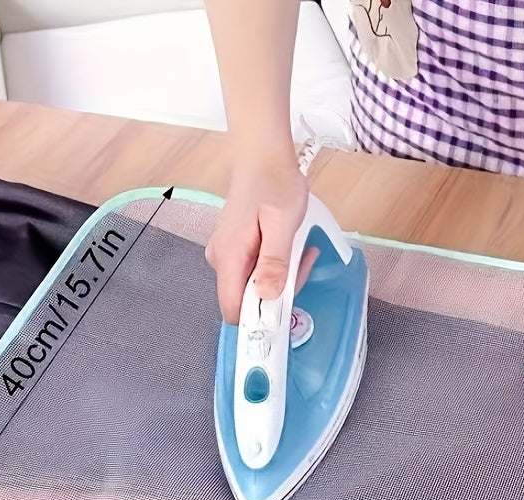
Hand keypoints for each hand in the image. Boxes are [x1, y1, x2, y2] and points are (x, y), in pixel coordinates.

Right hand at [205, 154, 317, 323]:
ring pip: (255, 288)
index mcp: (228, 258)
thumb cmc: (274, 183)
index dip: (261, 319)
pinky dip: (278, 267)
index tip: (287, 306)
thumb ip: (275, 262)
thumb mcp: (282, 223)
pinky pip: (256, 272)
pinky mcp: (236, 251)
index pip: (234, 311)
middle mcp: (221, 261)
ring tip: (299, 249)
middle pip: (249, 302)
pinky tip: (290, 247)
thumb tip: (268, 296)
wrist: (262, 156)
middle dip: (280, 293)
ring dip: (282, 278)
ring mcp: (227, 256)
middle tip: (302, 263)